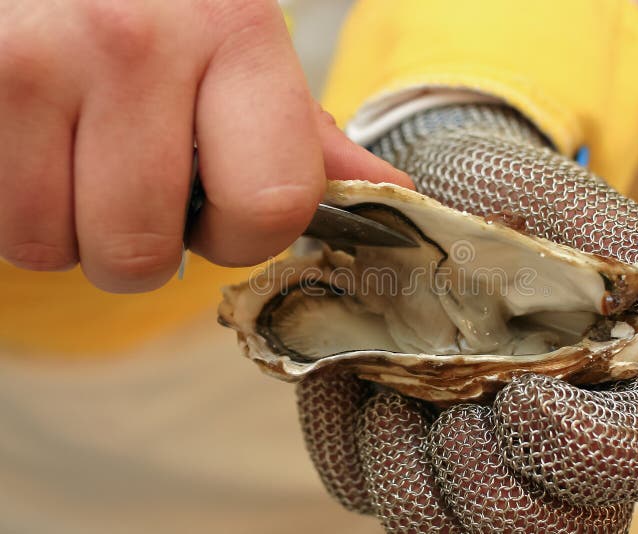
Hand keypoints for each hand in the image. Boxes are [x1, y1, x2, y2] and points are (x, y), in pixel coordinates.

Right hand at [0, 0, 410, 291]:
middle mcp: (138, 39)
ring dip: (72, 227)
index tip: (220, 210)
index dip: (243, 235)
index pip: (272, 203)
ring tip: (79, 154)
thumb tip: (389, 193)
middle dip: (140, 245)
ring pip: (56, 248)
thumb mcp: (241, 55)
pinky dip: (20, 205)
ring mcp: (40, 57)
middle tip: (132, 181)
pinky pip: (2, 221)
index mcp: (237, 34)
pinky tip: (38, 145)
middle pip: (142, 253)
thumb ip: (303, 135)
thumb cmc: (159, 16)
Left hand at [295, 105, 637, 531]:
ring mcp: (462, 457)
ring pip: (444, 526)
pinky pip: (361, 487)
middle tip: (454, 412)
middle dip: (491, 484)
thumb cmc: (516, 202)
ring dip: (408, 468)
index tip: (530, 394)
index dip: (588, 452)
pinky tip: (351, 385)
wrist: (427, 193)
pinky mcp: (390, 453)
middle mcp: (545, 446)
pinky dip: (347, 443)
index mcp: (616, 395)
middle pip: (541, 531)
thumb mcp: (585, 219)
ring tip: (390, 390)